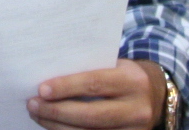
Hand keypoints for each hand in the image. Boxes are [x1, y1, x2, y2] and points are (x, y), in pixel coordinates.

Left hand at [28, 59, 164, 128]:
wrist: (154, 95)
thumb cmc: (122, 75)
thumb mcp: (113, 65)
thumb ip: (89, 69)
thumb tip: (47, 74)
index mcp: (132, 80)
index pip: (95, 84)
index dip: (66, 87)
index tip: (42, 89)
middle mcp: (137, 108)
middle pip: (91, 115)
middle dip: (57, 112)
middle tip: (33, 104)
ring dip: (58, 126)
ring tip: (38, 115)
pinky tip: (54, 127)